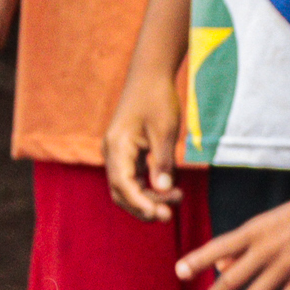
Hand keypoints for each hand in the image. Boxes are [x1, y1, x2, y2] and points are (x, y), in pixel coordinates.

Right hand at [104, 69, 184, 220]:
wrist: (150, 74)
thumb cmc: (157, 98)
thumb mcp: (165, 131)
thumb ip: (163, 162)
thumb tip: (164, 190)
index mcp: (117, 146)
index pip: (123, 184)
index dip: (141, 203)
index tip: (160, 214)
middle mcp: (112, 152)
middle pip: (122, 192)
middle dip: (144, 206)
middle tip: (169, 214)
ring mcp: (118, 154)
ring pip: (128, 188)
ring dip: (149, 198)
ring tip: (177, 198)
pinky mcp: (127, 154)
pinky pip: (134, 179)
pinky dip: (150, 188)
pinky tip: (171, 189)